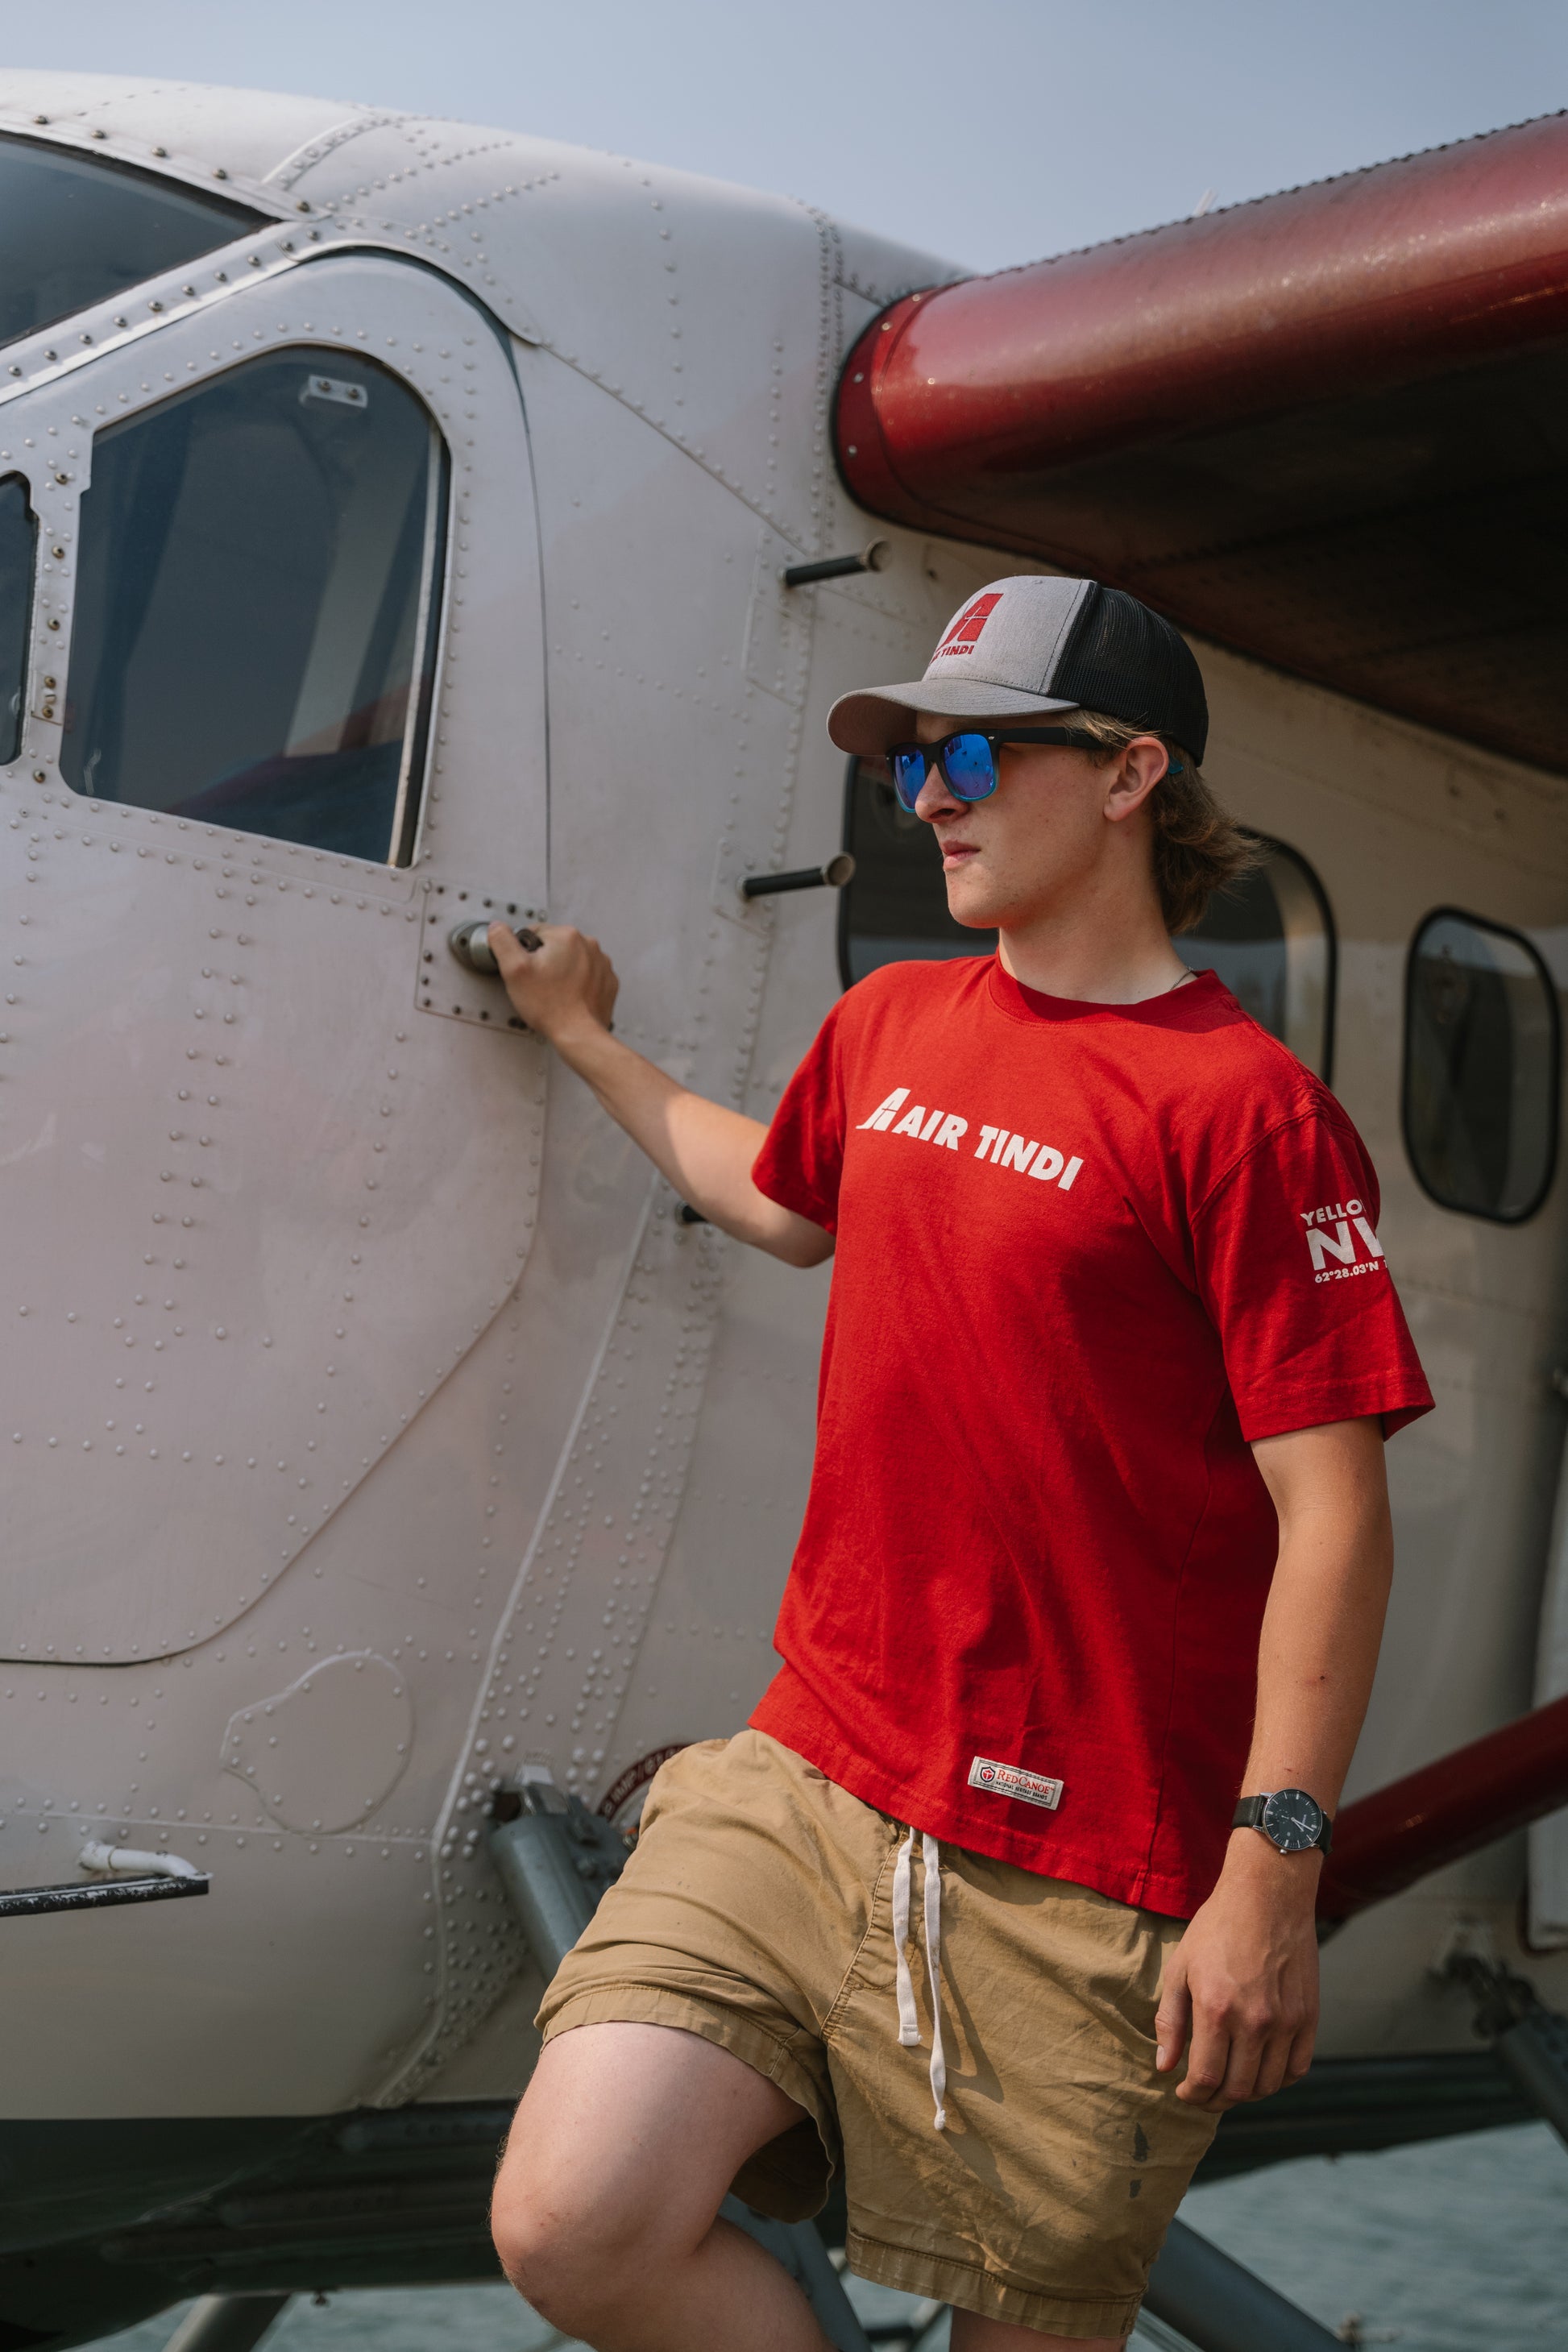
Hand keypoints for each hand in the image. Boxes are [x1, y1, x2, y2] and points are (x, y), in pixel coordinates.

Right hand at [490, 922, 618, 1049]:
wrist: (579, 1034)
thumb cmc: (550, 1006)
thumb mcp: (514, 970)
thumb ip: (503, 942)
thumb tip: (497, 928)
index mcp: (566, 936)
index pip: (535, 932)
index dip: (524, 952)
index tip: (527, 970)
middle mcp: (588, 945)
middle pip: (554, 946)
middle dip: (544, 961)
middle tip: (539, 983)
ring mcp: (601, 963)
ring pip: (572, 960)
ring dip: (562, 971)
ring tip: (554, 991)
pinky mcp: (607, 980)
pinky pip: (587, 974)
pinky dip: (577, 982)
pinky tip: (569, 995)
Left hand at [1154, 1836, 1318, 2109]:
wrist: (1267, 1897)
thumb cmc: (1217, 1929)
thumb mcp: (1180, 1967)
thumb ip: (1170, 2020)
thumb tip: (1164, 2066)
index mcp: (1216, 2010)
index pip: (1205, 2078)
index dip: (1192, 2095)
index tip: (1184, 2092)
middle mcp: (1254, 2022)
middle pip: (1237, 2090)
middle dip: (1215, 2101)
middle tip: (1204, 2095)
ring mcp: (1286, 2022)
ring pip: (1268, 2085)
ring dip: (1246, 2095)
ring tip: (1230, 2084)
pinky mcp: (1309, 2017)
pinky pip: (1296, 2069)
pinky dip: (1277, 2080)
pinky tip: (1260, 2071)